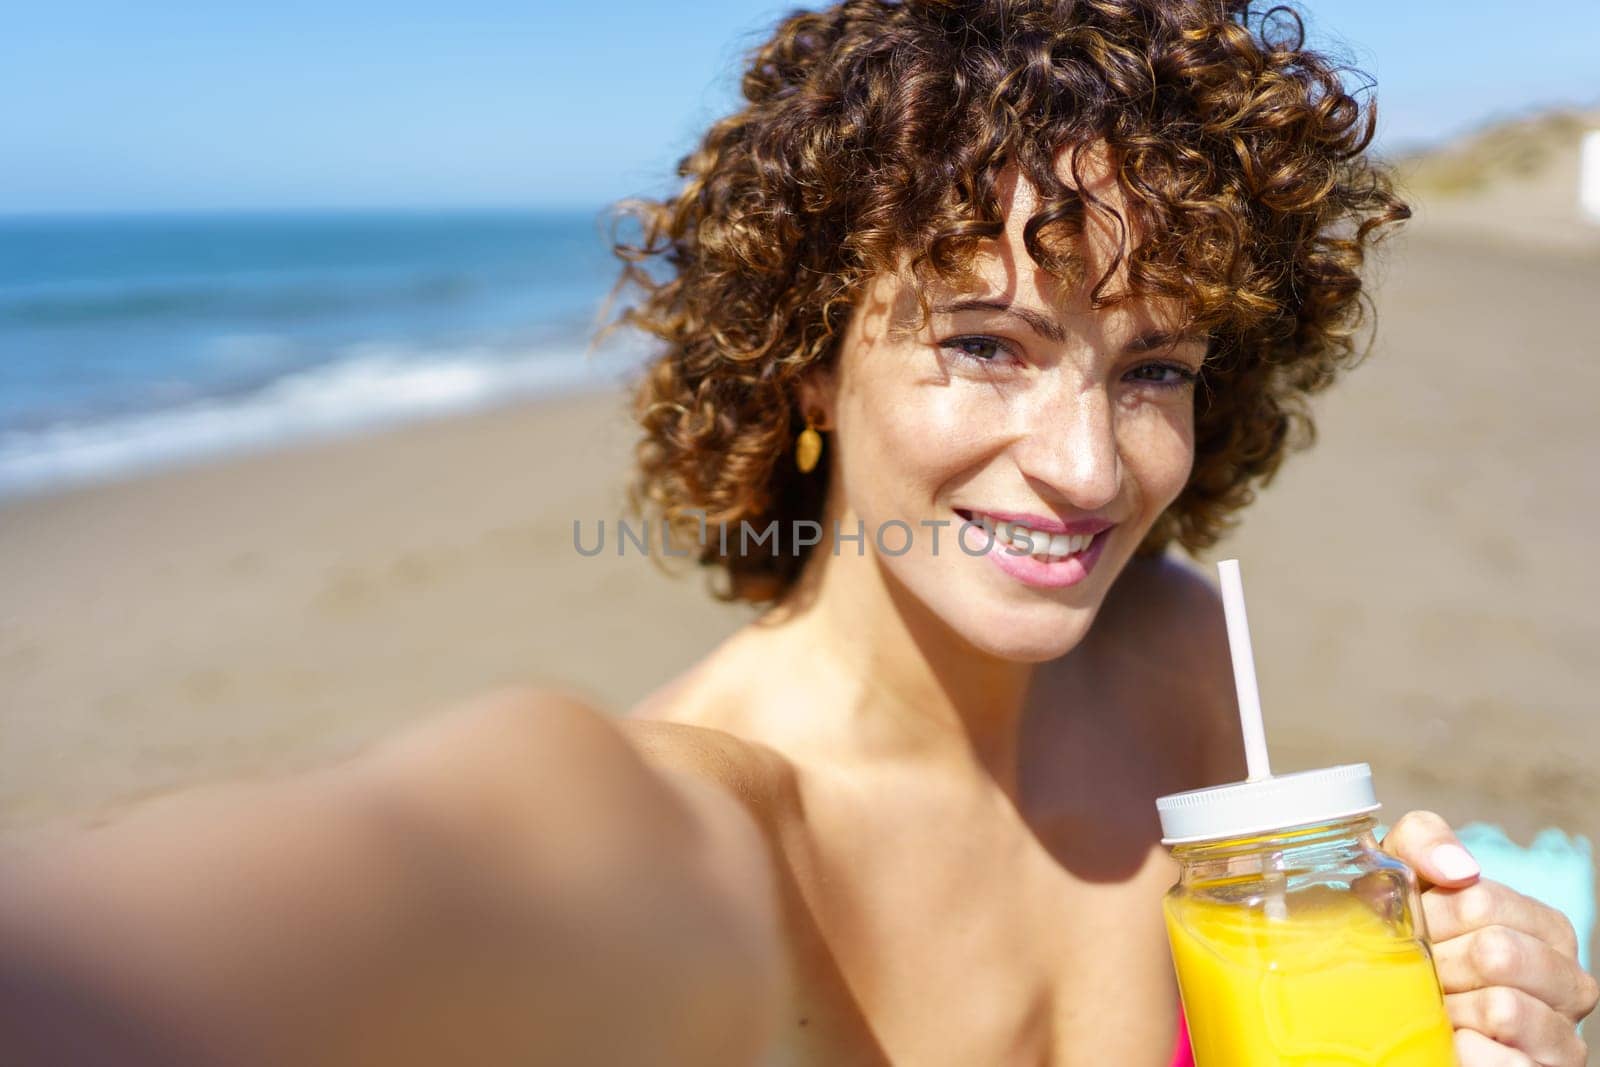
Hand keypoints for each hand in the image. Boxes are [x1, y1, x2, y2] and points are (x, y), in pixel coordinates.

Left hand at [1380, 810, 1599, 1065]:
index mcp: (1546, 930)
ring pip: (1504, 1008)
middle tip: (1419, 976)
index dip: (1428, 917)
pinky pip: (1508, 1065)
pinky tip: (1450, 1044)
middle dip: (1437, 964)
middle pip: (1497, 953)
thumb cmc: (1405, 933)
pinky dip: (1468, 1054)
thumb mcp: (1405, 874)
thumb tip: (1459, 870)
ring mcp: (1561, 1039)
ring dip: (1449, 1009)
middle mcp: (1570, 984)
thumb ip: (1424, 842)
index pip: (1482, 903)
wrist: (1384, 1000)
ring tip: (1435, 1010)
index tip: (1412, 932)